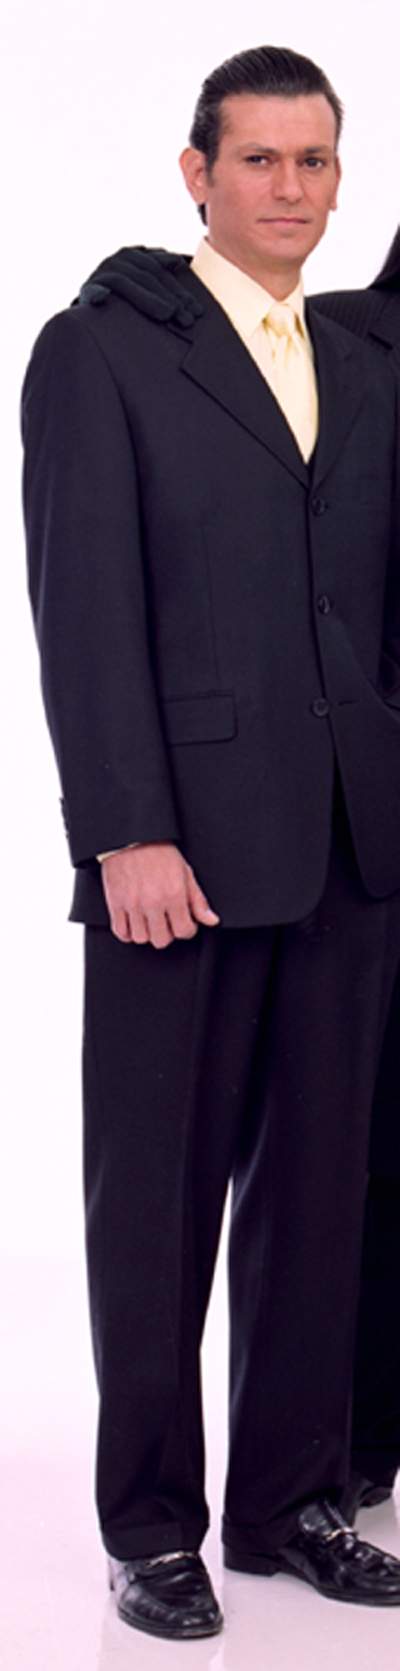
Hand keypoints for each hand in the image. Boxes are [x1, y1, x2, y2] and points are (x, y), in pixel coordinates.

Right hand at [100, 842, 219, 947]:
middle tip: (167, 922)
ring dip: (147, 933)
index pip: (183, 931)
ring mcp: (132, 904)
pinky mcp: (115, 903)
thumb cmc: (159, 851)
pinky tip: (134, 923)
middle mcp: (153, 902)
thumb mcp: (185, 873)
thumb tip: (211, 920)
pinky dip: (128, 932)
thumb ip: (198, 900)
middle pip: (162, 940)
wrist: (132, 837)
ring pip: (141, 938)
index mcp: (173, 894)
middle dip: (167, 933)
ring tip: (150, 921)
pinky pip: (121, 932)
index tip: (184, 923)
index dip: (187, 929)